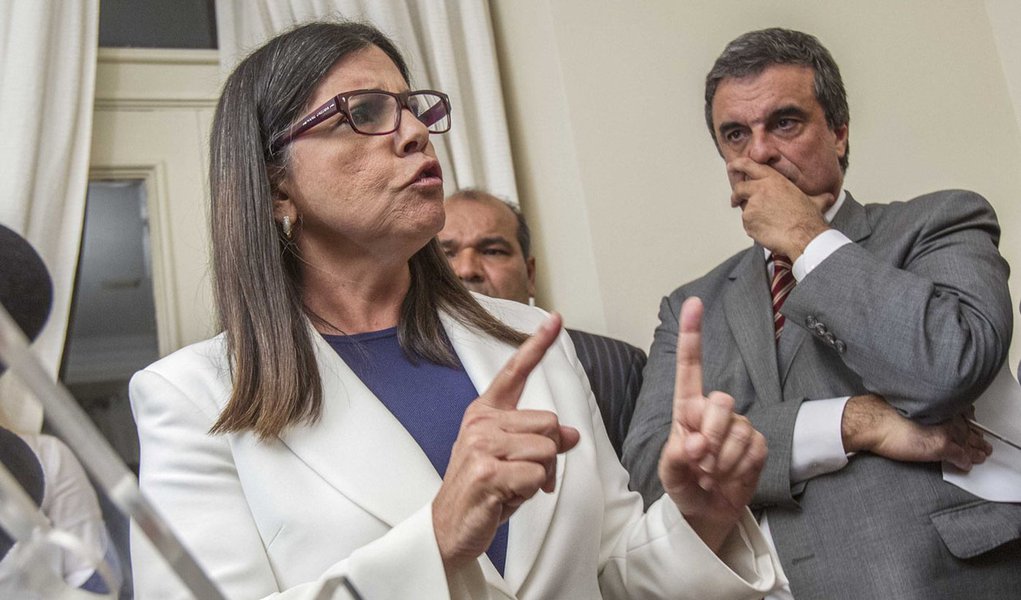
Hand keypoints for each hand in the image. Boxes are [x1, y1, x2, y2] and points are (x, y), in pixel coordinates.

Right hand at [433, 314, 580, 572]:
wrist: (449, 528)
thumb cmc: (482, 492)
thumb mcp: (513, 460)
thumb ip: (539, 440)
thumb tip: (571, 434)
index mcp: (485, 412)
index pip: (515, 372)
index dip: (537, 344)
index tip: (555, 319)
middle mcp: (481, 422)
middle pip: (550, 422)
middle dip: (548, 454)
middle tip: (523, 475)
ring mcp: (481, 445)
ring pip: (548, 449)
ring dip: (541, 476)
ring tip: (514, 486)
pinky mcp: (486, 471)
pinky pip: (538, 474)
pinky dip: (532, 491)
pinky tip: (507, 497)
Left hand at [658, 297, 766, 551]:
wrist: (708, 510)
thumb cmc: (684, 485)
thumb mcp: (670, 473)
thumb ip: (676, 456)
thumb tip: (695, 442)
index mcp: (686, 409)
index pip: (690, 368)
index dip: (692, 335)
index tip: (694, 303)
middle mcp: (713, 411)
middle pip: (720, 403)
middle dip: (711, 435)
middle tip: (700, 462)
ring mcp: (737, 426)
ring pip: (738, 431)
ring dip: (722, 461)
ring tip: (711, 475)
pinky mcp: (757, 443)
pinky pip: (753, 450)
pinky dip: (739, 469)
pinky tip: (730, 476)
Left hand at [728, 158, 832, 258]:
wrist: (803, 236)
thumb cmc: (808, 219)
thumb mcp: (814, 201)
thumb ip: (818, 197)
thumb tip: (828, 197)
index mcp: (774, 179)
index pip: (749, 165)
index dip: (737, 164)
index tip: (731, 166)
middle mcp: (760, 189)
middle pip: (739, 188)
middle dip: (736, 195)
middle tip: (735, 200)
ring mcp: (752, 205)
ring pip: (744, 209)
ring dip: (751, 215)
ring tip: (765, 222)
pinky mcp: (748, 220)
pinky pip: (747, 224)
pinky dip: (753, 228)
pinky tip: (767, 231)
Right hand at [841, 394, 990, 469]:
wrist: (870, 422)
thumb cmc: (877, 413)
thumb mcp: (901, 404)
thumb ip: (917, 407)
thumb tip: (917, 414)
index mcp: (934, 402)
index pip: (959, 411)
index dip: (967, 419)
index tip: (970, 422)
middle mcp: (942, 413)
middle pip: (966, 426)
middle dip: (975, 435)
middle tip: (982, 442)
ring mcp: (944, 429)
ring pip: (968, 441)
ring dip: (975, 450)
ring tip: (980, 455)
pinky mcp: (942, 446)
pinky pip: (960, 457)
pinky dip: (965, 462)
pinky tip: (966, 465)